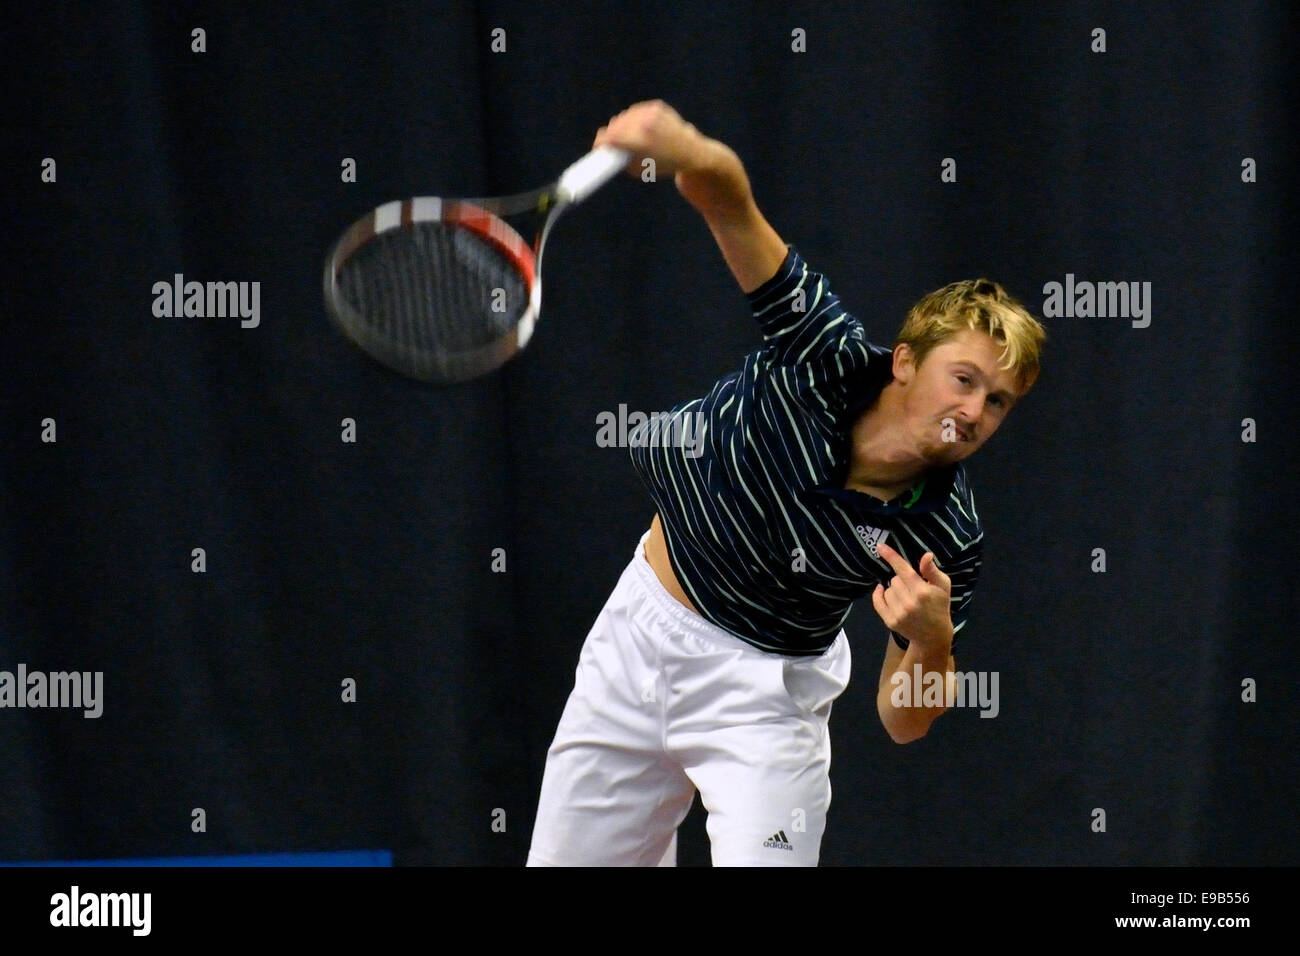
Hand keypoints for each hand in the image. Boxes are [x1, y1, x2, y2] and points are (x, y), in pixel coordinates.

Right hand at [592, 100, 709, 178]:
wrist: (692, 152)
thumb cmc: (663, 165)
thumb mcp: (639, 170)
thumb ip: (620, 159)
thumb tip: (606, 148)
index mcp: (640, 143)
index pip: (610, 137)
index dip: (600, 142)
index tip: (598, 147)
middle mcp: (645, 125)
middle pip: (614, 125)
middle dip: (611, 135)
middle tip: (611, 143)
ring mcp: (651, 113)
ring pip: (623, 117)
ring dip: (621, 126)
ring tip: (626, 136)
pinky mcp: (656, 106)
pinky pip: (634, 111)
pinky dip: (633, 119)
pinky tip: (638, 127)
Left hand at [870, 542, 953, 650]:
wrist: (934, 635)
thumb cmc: (940, 606)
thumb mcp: (943, 586)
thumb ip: (932, 571)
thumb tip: (926, 555)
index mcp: (922, 591)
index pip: (903, 570)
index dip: (891, 556)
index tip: (879, 546)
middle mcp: (909, 602)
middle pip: (895, 579)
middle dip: (902, 581)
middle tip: (913, 589)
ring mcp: (898, 613)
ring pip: (887, 589)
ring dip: (894, 590)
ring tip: (906, 598)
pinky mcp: (890, 621)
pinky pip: (877, 601)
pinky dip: (879, 595)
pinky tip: (885, 593)